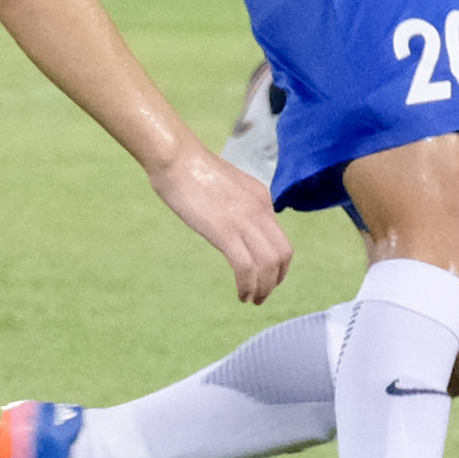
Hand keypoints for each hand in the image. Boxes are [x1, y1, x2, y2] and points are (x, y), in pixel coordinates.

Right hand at [153, 144, 293, 306]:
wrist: (176, 157)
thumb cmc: (191, 169)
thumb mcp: (227, 188)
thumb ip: (237, 206)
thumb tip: (235, 225)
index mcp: (262, 198)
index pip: (281, 239)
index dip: (278, 265)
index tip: (266, 278)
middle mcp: (260, 209)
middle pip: (282, 254)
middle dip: (275, 281)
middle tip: (262, 295)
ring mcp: (244, 220)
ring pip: (268, 264)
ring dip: (262, 288)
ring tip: (252, 300)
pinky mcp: (225, 230)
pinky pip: (246, 266)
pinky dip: (247, 285)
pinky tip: (240, 294)